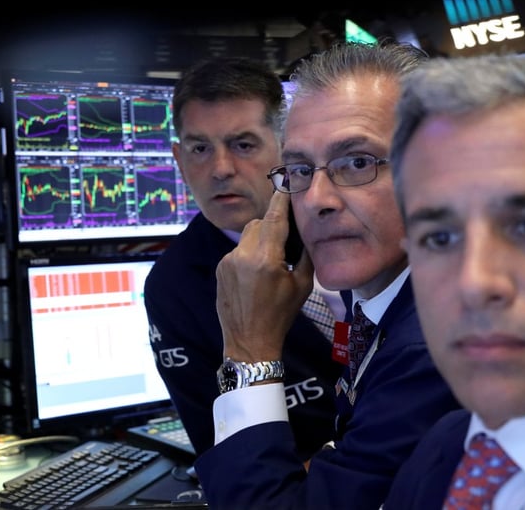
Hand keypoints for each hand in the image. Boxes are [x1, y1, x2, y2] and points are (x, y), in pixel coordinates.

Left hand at [216, 191, 313, 361]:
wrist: (249, 341)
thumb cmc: (280, 315)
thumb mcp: (302, 285)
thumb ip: (303, 254)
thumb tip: (304, 231)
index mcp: (266, 260)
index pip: (274, 219)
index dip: (281, 199)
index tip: (286, 183)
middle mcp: (243, 257)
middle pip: (259, 224)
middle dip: (272, 226)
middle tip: (284, 241)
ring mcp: (227, 262)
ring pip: (247, 236)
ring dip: (260, 241)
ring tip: (270, 263)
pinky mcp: (220, 269)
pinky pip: (237, 251)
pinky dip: (248, 255)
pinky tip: (255, 276)